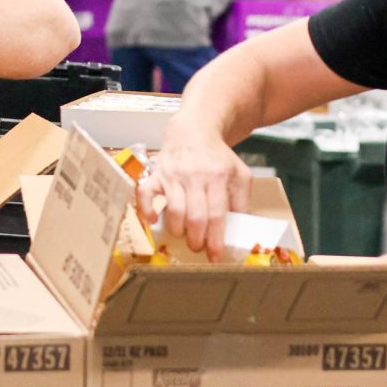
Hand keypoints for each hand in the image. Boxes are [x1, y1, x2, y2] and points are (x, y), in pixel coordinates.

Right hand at [137, 115, 251, 259]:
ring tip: (183, 235)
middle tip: (198, 247)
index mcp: (217, 176)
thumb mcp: (240, 173)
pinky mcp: (156, 173)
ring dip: (178, 230)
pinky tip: (152, 220)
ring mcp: (173, 175)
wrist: (193, 130)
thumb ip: (242, 200)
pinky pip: (144, 192)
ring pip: (173, 210)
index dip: (215, 239)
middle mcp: (194, 176)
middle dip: (196, 240)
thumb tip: (237, 227)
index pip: (217, 214)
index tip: (214, 256)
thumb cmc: (217, 156)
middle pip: (195, 216)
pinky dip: (145, 208)